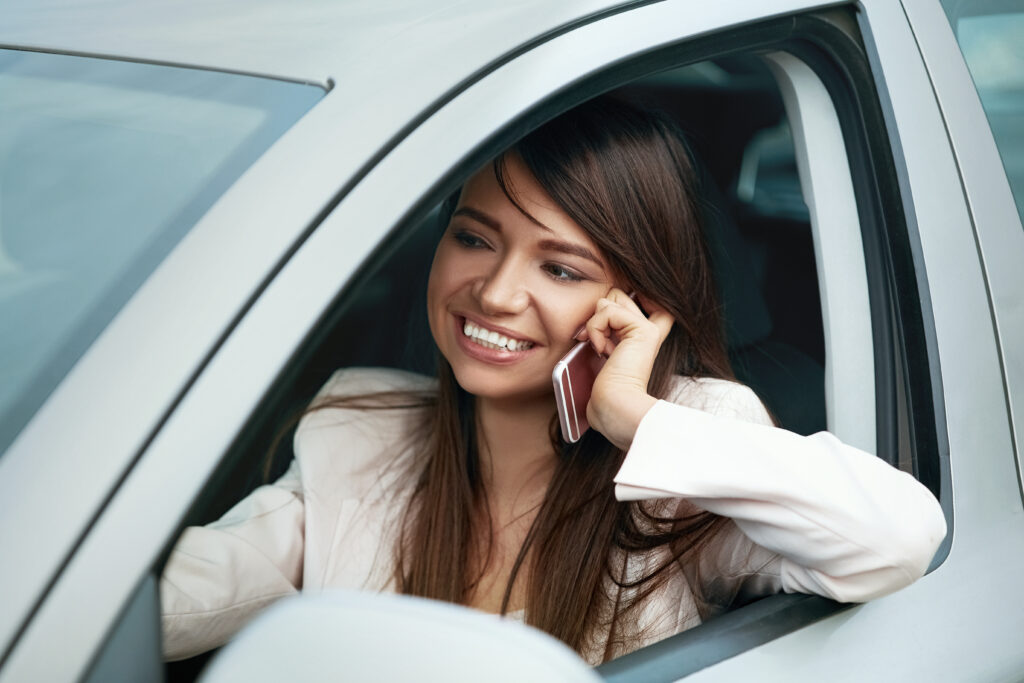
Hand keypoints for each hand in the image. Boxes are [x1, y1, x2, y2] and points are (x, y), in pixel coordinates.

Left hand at [577, 289, 673, 449]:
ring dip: (596, 322)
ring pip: (612, 297)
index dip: (618, 303)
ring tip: (602, 348)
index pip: (639, 301)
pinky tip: (602, 350)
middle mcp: (650, 330)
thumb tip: (600, 304)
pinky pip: (607, 310)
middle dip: (600, 314)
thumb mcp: (601, 348)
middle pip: (618, 295)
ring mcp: (648, 329)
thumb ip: (604, 325)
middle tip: (598, 342)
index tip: (603, 331)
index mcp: (641, 337)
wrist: (613, 404)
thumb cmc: (602, 387)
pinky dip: (596, 328)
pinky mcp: (643, 330)